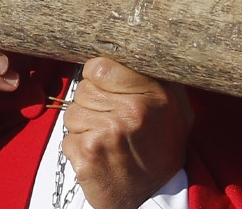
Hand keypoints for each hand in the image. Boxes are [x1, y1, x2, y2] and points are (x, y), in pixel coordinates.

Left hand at [62, 58, 193, 208]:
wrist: (154, 194)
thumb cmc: (162, 145)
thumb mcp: (175, 106)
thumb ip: (155, 76)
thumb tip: (130, 46)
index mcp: (154, 94)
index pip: (102, 66)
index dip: (99, 75)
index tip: (107, 85)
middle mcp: (131, 112)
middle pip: (84, 89)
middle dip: (93, 102)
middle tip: (113, 118)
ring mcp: (107, 134)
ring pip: (72, 112)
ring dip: (84, 125)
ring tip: (107, 137)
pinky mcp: (87, 156)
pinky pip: (67, 138)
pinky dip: (78, 146)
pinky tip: (99, 154)